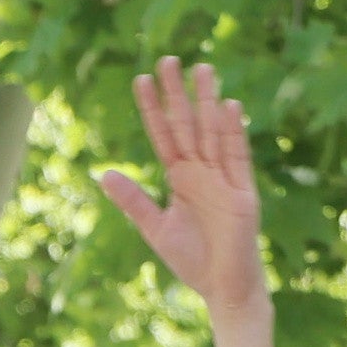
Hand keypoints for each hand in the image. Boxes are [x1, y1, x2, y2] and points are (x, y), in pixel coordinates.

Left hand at [94, 57, 268, 316]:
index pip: (163, 134)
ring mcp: (223, 178)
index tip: (141, 79)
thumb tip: (104, 174)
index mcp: (179, 178)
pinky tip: (228, 107)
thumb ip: (133, 202)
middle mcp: (201, 171)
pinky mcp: (242, 191)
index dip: (153, 108)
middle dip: (178, 94)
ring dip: (207, 101)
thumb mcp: (155, 228)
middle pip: (188, 124)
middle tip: (169, 59)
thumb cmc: (192, 260)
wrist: (222, 288)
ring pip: (212, 131)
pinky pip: (237, 156)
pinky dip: (232, 133)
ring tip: (202, 69)